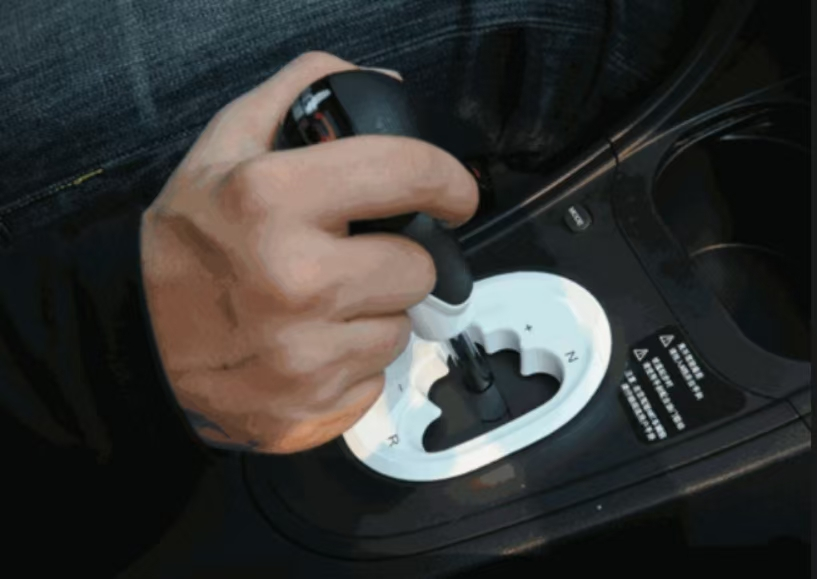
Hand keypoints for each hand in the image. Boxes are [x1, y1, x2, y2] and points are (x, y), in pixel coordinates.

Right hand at [140, 52, 478, 452]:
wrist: (135, 342)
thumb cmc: (185, 244)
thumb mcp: (222, 149)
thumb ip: (296, 96)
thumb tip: (385, 88)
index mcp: (272, 200)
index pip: (407, 173)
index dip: (447, 179)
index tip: (455, 193)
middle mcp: (294, 281)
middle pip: (418, 267)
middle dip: (394, 259)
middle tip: (351, 260)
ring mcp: (304, 356)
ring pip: (400, 329)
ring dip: (373, 315)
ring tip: (322, 306)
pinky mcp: (311, 409)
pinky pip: (373, 379)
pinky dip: (352, 363)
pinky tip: (310, 348)